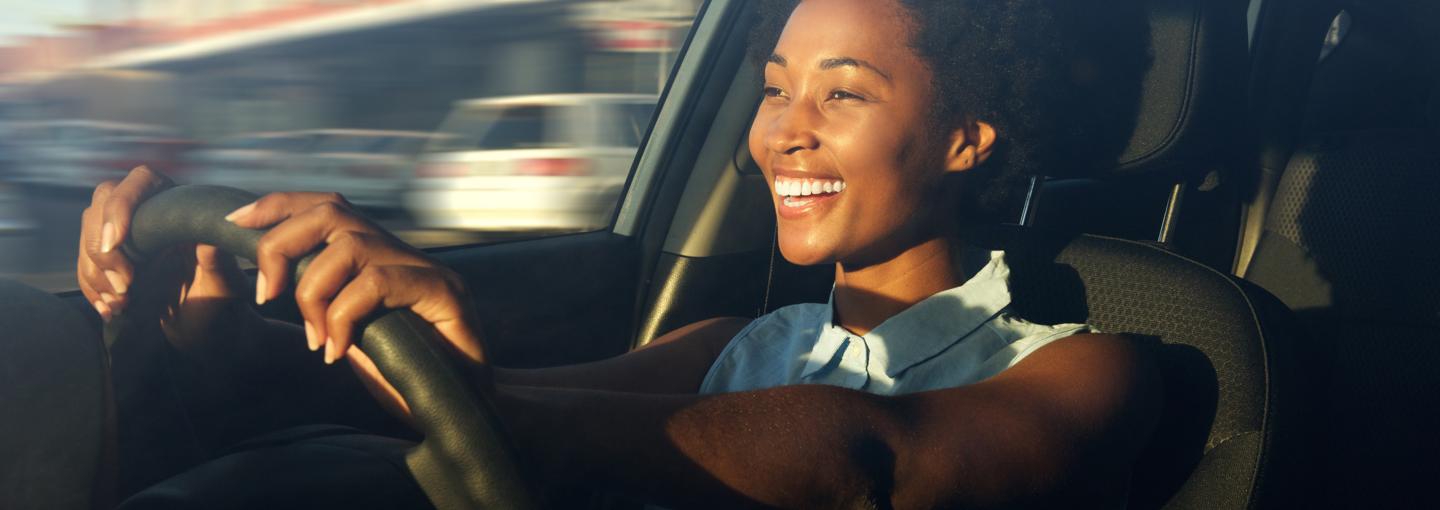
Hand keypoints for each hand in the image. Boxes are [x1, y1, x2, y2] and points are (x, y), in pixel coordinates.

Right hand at [78, 167, 250, 352]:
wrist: (207, 334)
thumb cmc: (222, 307)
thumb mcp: (225, 287)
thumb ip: (218, 264)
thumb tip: (209, 238)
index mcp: (181, 209)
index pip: (143, 181)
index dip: (121, 205)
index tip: (116, 242)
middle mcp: (151, 216)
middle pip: (102, 206)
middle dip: (103, 248)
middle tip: (123, 286)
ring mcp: (129, 238)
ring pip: (88, 236)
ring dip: (94, 273)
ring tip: (120, 305)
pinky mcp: (114, 262)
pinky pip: (86, 264)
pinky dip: (90, 288)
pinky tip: (108, 310)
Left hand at [229, 191, 487, 369]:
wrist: (468, 409)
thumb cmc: (410, 379)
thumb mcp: (350, 337)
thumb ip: (323, 307)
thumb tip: (271, 284)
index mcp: (380, 257)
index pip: (327, 207)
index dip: (279, 206)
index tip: (237, 221)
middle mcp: (404, 254)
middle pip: (332, 210)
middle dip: (282, 244)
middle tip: (266, 294)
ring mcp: (428, 270)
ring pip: (349, 245)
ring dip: (312, 291)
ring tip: (314, 337)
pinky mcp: (445, 293)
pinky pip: (376, 283)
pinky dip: (343, 316)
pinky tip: (338, 351)